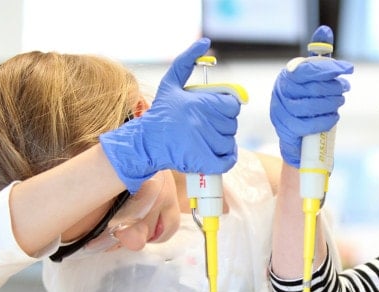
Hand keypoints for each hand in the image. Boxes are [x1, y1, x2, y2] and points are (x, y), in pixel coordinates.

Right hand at [99, 38, 241, 192]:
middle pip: (232, 124)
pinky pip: (229, 159)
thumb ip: (187, 61)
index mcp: (200, 102)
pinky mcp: (205, 161)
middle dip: (221, 125)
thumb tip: (205, 42)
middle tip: (204, 126)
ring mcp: (205, 143)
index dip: (225, 108)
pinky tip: (213, 152)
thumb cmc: (160, 113)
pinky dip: (226, 157)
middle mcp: (204, 122)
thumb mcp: (171, 83)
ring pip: (230, 141)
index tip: (212, 112)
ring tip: (203, 139)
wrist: (146, 143)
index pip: (232, 105)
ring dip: (221, 141)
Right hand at [270, 26, 352, 167]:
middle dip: (335, 88)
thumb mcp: (312, 79)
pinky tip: (333, 116)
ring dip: (332, 104)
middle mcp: (281, 92)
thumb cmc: (306, 102)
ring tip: (340, 102)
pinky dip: (327, 119)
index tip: (347, 69)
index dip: (330, 68)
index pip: (309, 69)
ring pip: (312, 106)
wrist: (296, 136)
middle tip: (345, 88)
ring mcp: (282, 112)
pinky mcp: (287, 129)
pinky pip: (310, 124)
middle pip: (313, 88)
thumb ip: (318, 56)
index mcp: (287, 76)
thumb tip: (325, 30)